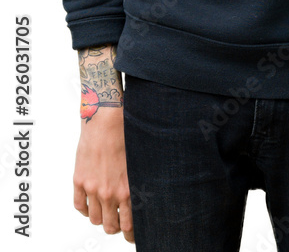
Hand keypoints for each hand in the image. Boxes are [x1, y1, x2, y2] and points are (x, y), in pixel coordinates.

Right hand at [73, 110, 134, 242]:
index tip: (132, 235)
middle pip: (110, 226)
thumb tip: (143, 201)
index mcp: (127, 189)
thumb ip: (138, 185)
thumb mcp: (139, 163)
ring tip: (105, 212)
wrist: (106, 120)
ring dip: (100, 219)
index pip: (129, 225)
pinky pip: (79, 206)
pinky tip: (91, 203)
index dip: (131, 234)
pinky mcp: (79, 180)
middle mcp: (109, 193)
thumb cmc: (125, 136)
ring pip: (94, 219)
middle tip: (118, 224)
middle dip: (115, 227)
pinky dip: (85, 209)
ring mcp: (92, 188)